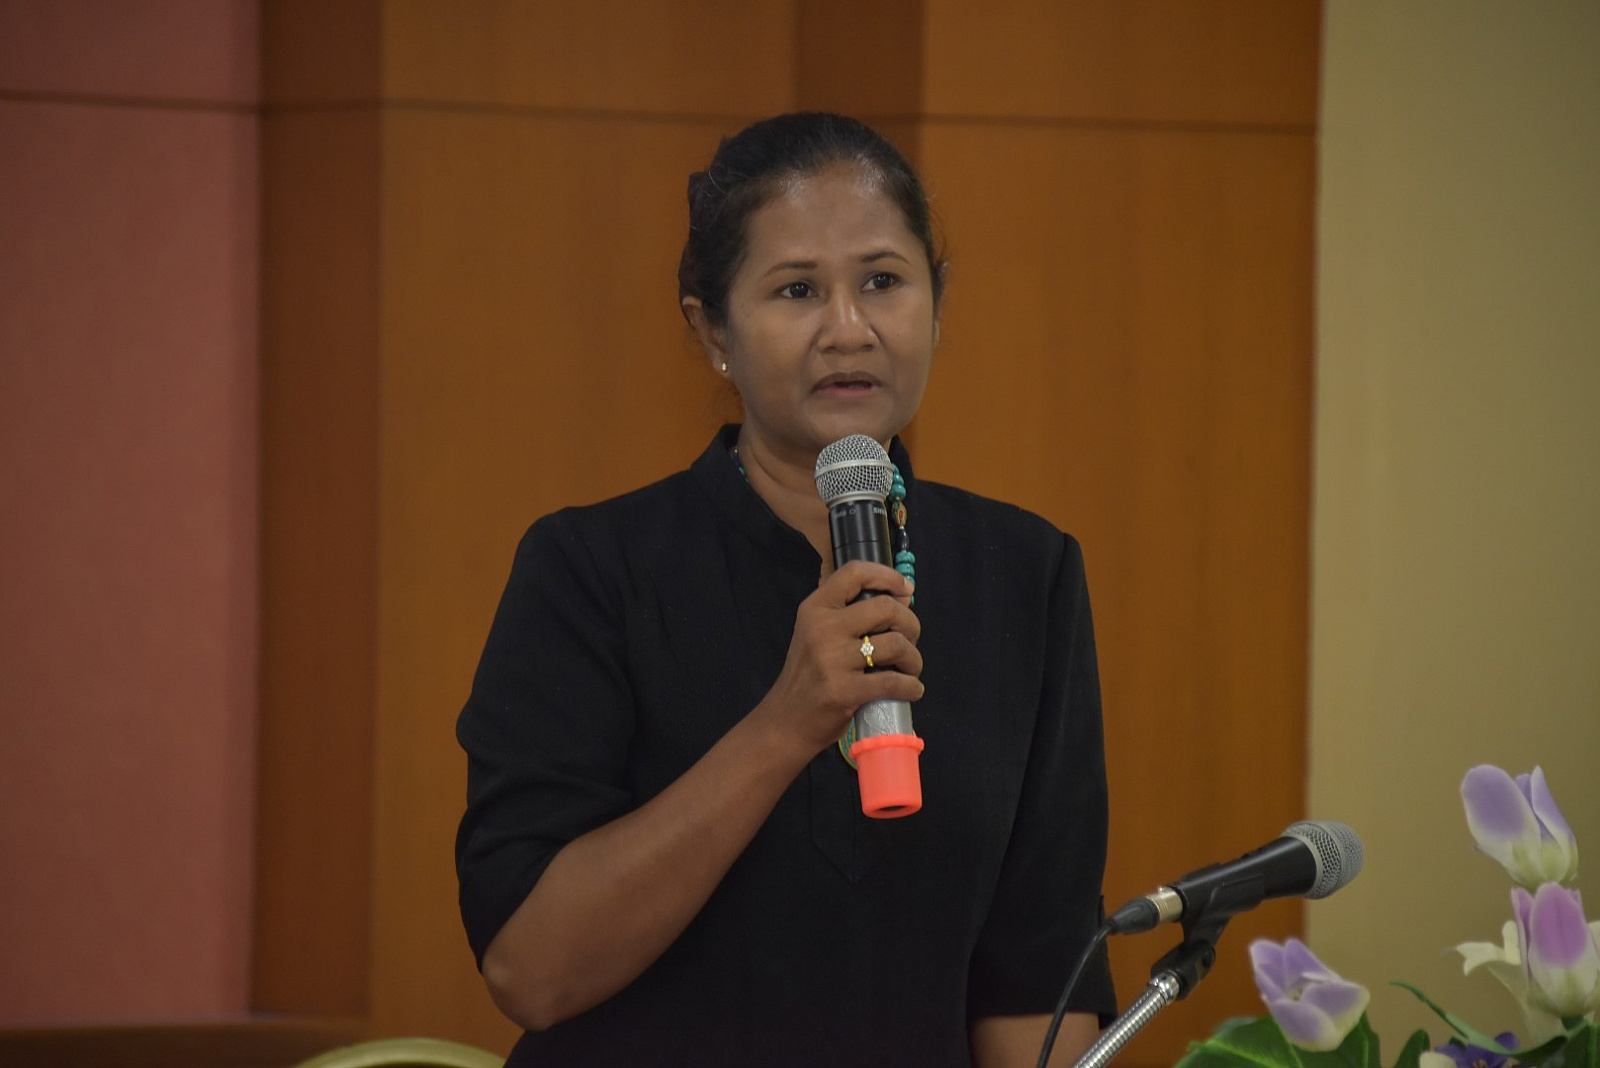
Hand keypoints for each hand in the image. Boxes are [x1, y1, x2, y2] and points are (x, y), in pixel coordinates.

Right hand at [754, 560, 922, 755]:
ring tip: (910, 669)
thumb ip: (853, 614)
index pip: (855, 573)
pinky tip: (911, 689)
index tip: (905, 590)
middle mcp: (822, 628)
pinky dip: (911, 686)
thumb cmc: (809, 675)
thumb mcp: (818, 634)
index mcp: (815, 608)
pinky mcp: (843, 690)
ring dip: (914, 659)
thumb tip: (903, 597)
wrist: (786, 720)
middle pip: (886, 608)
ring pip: (896, 645)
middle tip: (910, 640)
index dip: (888, 576)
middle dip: (910, 624)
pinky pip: (893, 682)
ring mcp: (832, 660)